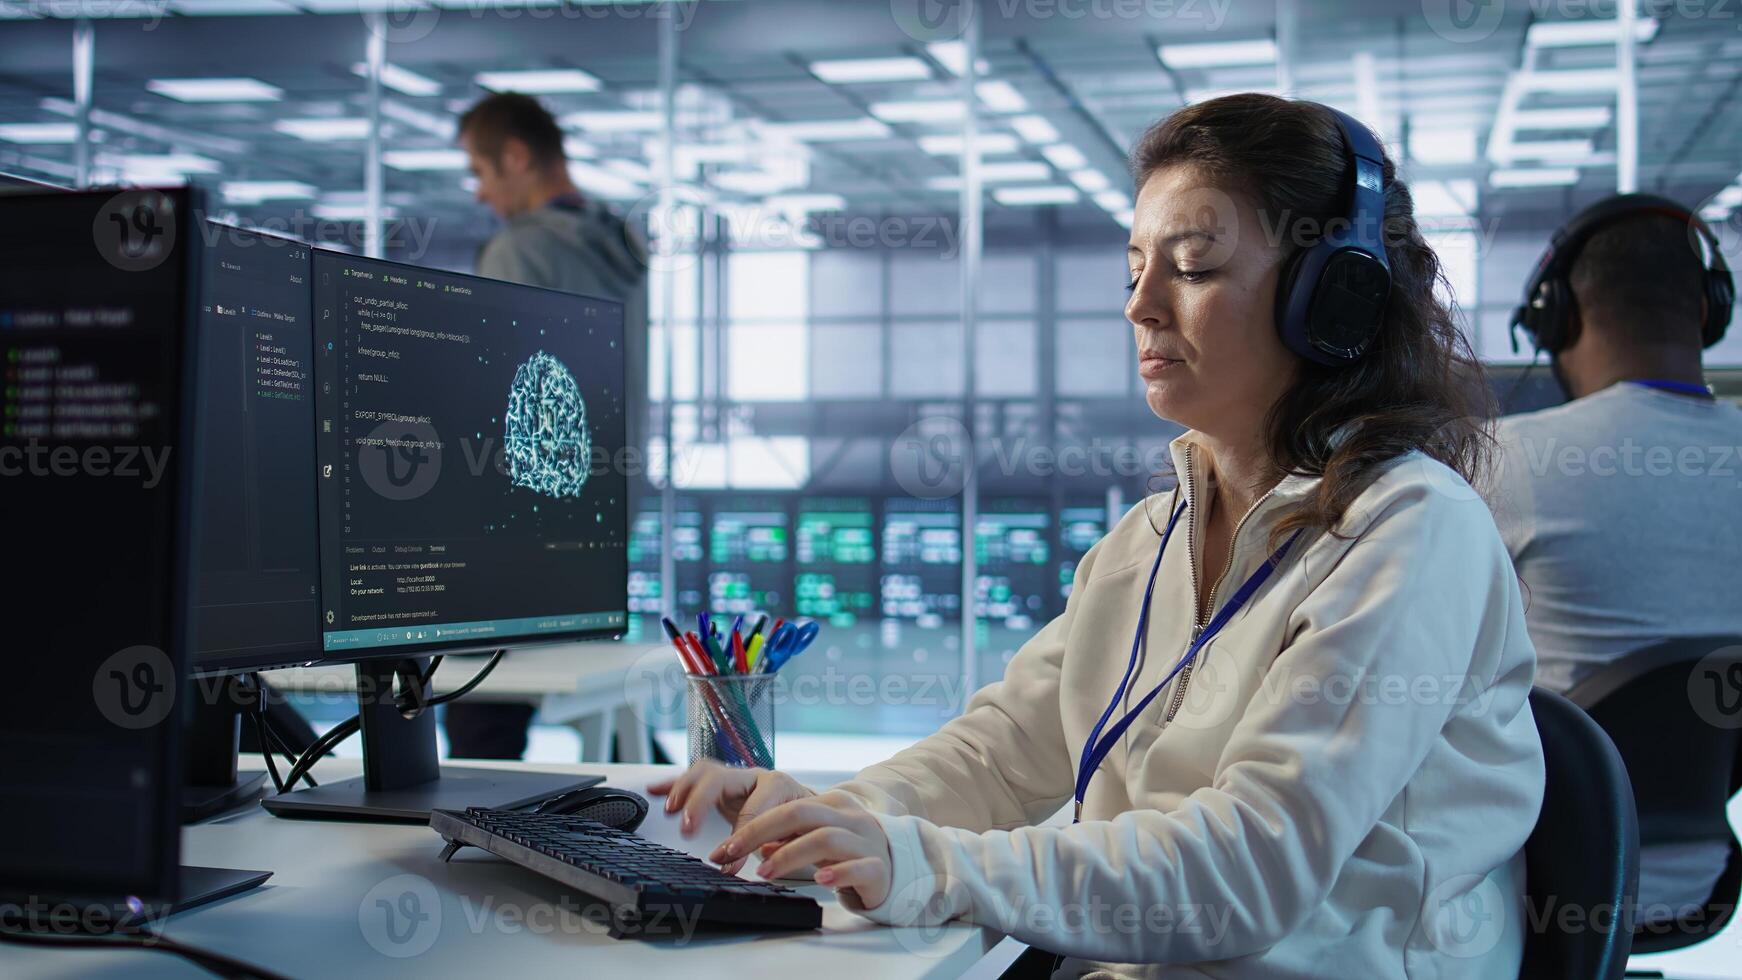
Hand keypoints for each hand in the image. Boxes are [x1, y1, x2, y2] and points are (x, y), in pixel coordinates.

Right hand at [647, 760, 814, 873]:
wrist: (812, 807)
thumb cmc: (807, 822)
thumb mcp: (802, 835)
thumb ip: (784, 845)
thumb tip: (765, 859)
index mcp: (777, 786)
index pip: (753, 808)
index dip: (739, 836)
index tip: (726, 861)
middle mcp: (753, 776)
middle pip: (719, 778)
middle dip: (701, 803)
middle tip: (689, 829)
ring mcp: (736, 779)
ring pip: (704, 773)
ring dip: (683, 790)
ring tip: (670, 810)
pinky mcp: (722, 785)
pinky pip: (693, 780)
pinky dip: (672, 784)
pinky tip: (654, 790)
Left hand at [709, 791, 892, 911]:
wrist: (898, 869)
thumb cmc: (850, 853)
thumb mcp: (817, 841)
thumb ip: (790, 840)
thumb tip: (760, 848)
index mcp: (833, 804)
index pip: (787, 807)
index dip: (752, 826)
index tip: (725, 848)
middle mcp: (851, 817)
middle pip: (802, 814)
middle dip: (762, 833)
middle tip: (735, 855)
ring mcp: (866, 841)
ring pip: (826, 838)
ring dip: (791, 855)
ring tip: (766, 871)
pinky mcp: (878, 868)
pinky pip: (859, 867)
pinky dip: (838, 873)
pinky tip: (821, 880)